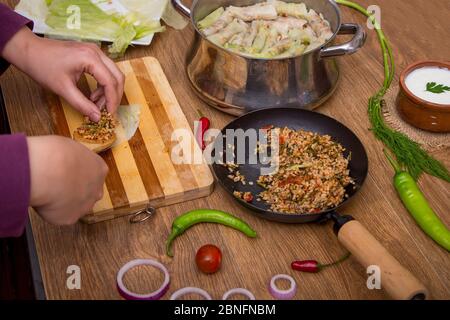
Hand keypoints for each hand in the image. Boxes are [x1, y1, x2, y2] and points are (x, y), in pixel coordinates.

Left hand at [2, 27, 123, 120]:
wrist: (29, 51)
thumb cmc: (43, 67)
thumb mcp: (63, 89)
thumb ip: (82, 104)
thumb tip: (97, 117)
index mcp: (90, 58)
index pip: (111, 82)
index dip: (112, 100)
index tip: (110, 114)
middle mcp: (96, 52)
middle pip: (117, 76)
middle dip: (115, 96)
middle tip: (107, 111)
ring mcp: (95, 51)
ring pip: (113, 73)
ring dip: (109, 90)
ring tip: (96, 104)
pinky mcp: (91, 53)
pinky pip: (105, 70)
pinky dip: (103, 84)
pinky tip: (93, 94)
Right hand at [27, 136, 107, 224]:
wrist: (46, 171)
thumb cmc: (55, 154)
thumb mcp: (69, 146)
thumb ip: (73, 158)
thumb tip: (66, 160)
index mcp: (99, 169)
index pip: (93, 173)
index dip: (78, 173)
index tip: (67, 173)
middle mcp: (97, 189)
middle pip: (88, 192)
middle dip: (75, 190)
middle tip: (57, 184)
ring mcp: (85, 205)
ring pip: (76, 206)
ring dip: (65, 202)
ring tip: (48, 193)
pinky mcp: (71, 218)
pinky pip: (61, 216)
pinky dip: (52, 211)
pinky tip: (45, 201)